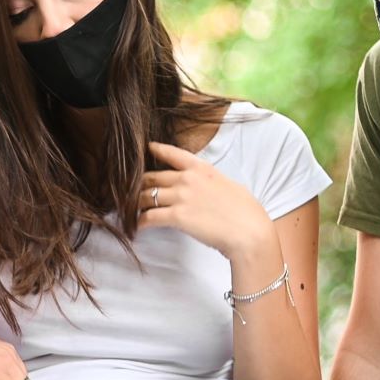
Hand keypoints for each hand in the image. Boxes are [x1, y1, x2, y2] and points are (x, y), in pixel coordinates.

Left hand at [138, 142, 274, 259]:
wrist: (249, 231)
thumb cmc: (246, 212)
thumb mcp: (229, 185)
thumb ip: (211, 182)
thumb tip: (206, 187)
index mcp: (202, 168)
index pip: (173, 153)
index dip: (157, 150)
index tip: (148, 148)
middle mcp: (188, 178)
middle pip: (152, 177)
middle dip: (139, 185)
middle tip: (132, 193)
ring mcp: (181, 196)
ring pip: (145, 197)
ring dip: (136, 205)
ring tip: (131, 212)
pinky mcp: (177, 216)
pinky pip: (149, 217)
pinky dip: (140, 223)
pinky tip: (137, 227)